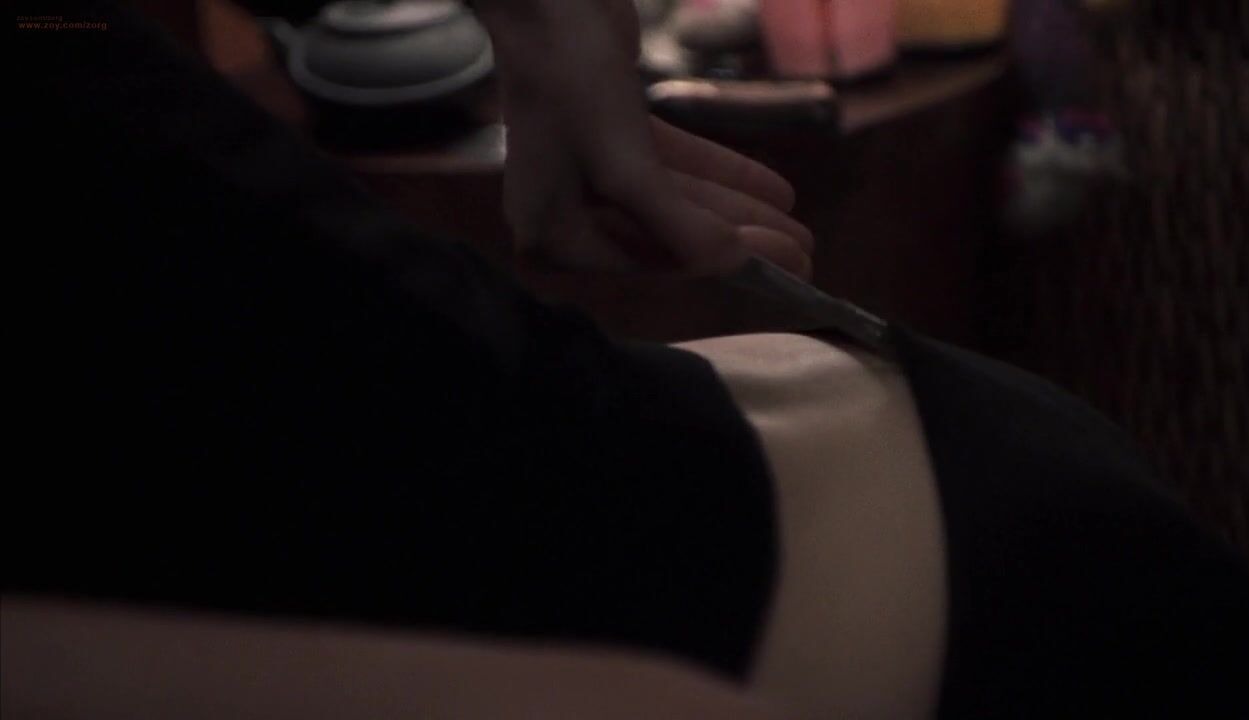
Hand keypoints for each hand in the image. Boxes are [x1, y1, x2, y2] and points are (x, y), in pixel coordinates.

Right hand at [476, 0, 813, 277]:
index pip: (654, 264)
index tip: (784, 272)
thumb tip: (733, 267)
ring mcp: (588, 174)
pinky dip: (719, 172)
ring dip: (738, 210)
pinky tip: (774, 188)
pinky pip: (673, 166)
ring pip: (678, 200)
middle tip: (804, 255)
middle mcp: (566, 214)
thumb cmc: (572, 82)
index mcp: (553, 238)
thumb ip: (680, 226)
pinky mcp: (612, 135)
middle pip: (670, 237)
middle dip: (740, 241)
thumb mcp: (627, 168)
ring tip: (798, 225)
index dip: (722, 267)